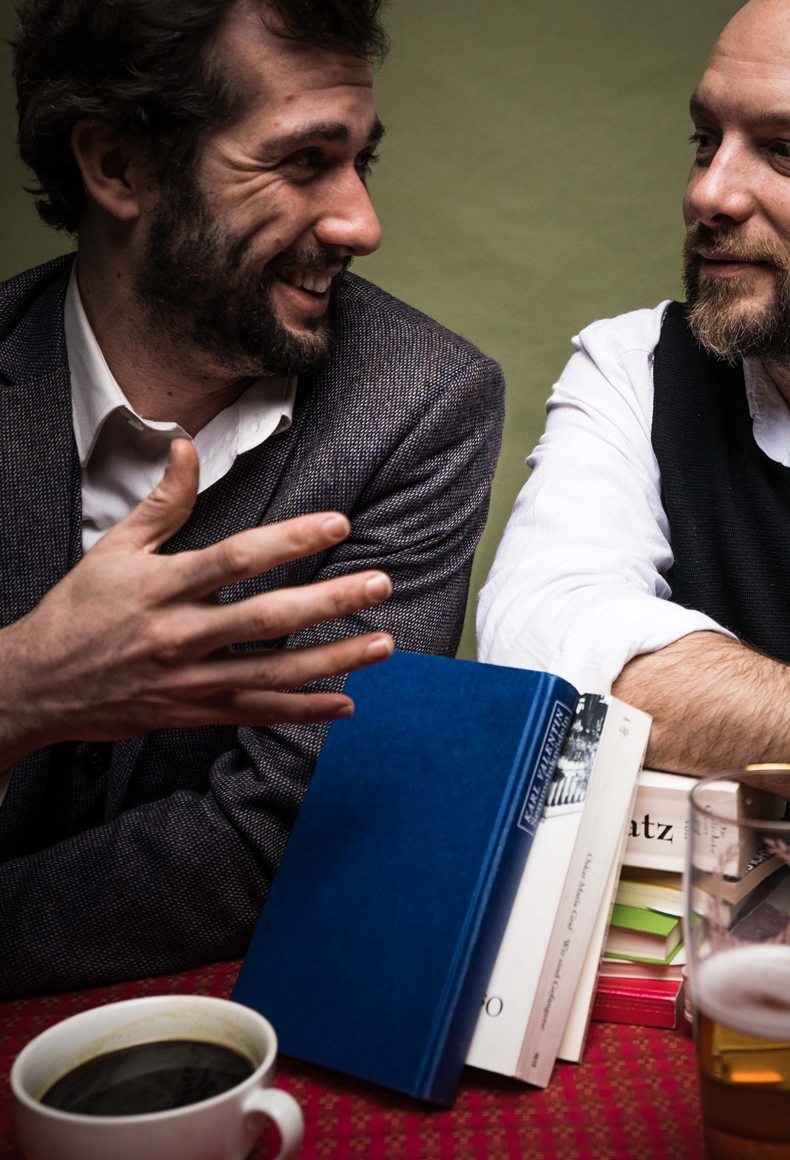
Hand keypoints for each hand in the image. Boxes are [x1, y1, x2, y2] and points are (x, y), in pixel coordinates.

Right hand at [0, 439, 393, 766]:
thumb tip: (186, 445)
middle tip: (380, 583)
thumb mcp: (113, 547)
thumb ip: (162, 502)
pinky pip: (256, 713)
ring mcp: (188, 680)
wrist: (36, 686)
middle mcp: (179, 635)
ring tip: (384, 643)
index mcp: (161, 587)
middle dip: (330, 601)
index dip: (290, 539)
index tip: (338, 523)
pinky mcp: (192, 713)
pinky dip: (303, 712)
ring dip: (333, 660)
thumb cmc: (78, 610)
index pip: (236, 559)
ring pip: (273, 674)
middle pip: (267, 618)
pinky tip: (346, 704)